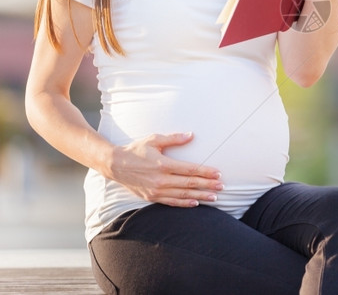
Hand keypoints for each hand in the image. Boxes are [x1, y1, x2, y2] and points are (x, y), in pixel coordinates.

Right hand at [105, 132, 222, 207]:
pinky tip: (195, 203)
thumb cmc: (136, 150)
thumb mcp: (154, 139)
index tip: (218, 173)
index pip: (190, 170)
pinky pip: (171, 202)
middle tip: (222, 186)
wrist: (115, 165)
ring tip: (214, 197)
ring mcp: (156, 190)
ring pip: (183, 195)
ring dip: (200, 196)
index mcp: (163, 164)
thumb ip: (174, 138)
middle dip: (207, 185)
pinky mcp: (152, 197)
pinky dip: (184, 204)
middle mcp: (161, 179)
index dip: (205, 172)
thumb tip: (191, 135)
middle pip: (189, 184)